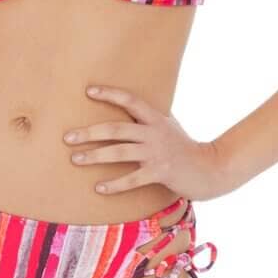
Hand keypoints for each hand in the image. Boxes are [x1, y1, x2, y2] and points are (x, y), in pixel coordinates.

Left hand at [63, 85, 224, 201]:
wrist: (209, 168)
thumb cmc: (184, 146)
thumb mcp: (168, 125)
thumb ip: (148, 118)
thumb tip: (128, 107)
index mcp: (155, 118)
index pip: (130, 100)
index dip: (110, 94)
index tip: (88, 91)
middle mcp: (154, 133)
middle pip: (116, 129)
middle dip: (90, 133)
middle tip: (67, 137)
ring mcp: (157, 153)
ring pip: (120, 153)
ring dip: (95, 156)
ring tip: (75, 159)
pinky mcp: (160, 173)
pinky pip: (132, 179)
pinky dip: (115, 184)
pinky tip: (99, 187)